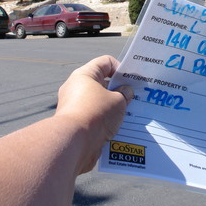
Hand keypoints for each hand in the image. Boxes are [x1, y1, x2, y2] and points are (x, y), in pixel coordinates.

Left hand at [55, 55, 132, 172]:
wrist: (73, 142)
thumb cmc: (96, 113)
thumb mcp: (118, 100)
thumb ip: (124, 93)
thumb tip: (125, 92)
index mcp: (84, 75)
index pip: (106, 62)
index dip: (121, 68)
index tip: (132, 81)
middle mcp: (76, 87)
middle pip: (102, 82)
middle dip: (118, 90)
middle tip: (132, 97)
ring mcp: (73, 105)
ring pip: (98, 101)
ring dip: (112, 106)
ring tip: (127, 113)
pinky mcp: (75, 123)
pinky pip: (93, 116)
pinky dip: (104, 120)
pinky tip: (117, 126)